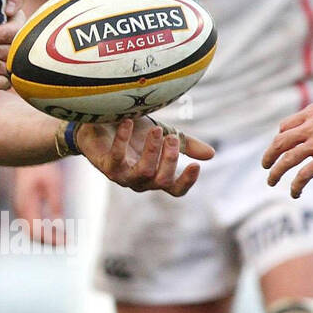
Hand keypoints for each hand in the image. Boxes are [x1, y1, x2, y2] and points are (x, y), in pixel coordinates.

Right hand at [13, 163, 66, 244]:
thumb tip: (60, 226)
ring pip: (31, 231)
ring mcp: (20, 208)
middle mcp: (20, 209)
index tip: (66, 242)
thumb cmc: (42, 168)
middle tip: (68, 242)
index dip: (51, 241)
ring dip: (46, 237)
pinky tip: (56, 228)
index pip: (36, 232)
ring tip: (65, 237)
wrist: (28, 156)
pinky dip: (42, 230)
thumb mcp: (54, 185)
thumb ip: (56, 206)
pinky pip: (31, 224)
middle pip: (32, 235)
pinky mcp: (23, 206)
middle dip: (49, 241)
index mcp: (27, 205)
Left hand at [76, 118, 213, 195]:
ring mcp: (122, 176)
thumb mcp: (163, 135)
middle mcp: (140, 181)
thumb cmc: (134, 133)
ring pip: (144, 172)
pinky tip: (128, 123)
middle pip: (162, 181)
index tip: (195, 165)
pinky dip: (124, 139)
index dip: (186, 181)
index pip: (175, 190)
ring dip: (152, 150)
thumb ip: (184, 144)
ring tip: (156, 130)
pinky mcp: (105, 165)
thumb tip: (211, 154)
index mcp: (156, 176)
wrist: (101, 124)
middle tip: (170, 137)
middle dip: (170, 159)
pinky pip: (117, 157)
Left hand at [262, 86, 312, 198]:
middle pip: (279, 142)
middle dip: (269, 155)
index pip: (286, 127)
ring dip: (276, 172)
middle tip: (265, 165)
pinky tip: (295, 193)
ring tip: (271, 181)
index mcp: (311, 113)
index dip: (280, 137)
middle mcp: (309, 128)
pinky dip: (296, 185)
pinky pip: (305, 174)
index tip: (281, 146)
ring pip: (287, 160)